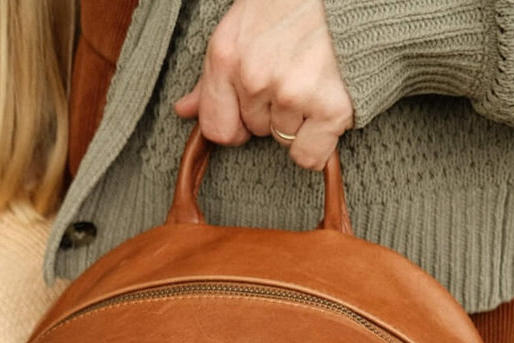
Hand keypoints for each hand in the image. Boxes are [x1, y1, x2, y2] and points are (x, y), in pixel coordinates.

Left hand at [174, 0, 353, 169]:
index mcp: (227, 54)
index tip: (251, 112)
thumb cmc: (299, 2)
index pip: (215, 126)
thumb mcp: (246, 23)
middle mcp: (255, 77)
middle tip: (297, 74)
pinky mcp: (329, 108)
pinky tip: (327, 110)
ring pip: (283, 140)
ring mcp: (292, 94)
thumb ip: (215, 74)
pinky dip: (319, 143)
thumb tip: (184, 110)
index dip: (235, 124)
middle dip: (273, 112)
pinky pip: (309, 156)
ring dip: (300, 121)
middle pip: (255, 130)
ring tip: (316, 79)